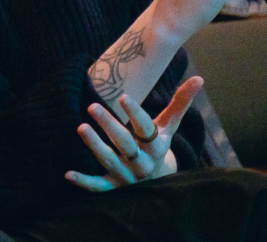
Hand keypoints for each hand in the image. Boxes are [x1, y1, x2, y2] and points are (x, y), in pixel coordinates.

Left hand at [67, 76, 201, 190]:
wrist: (158, 182)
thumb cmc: (158, 146)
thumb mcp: (169, 126)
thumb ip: (180, 103)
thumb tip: (198, 78)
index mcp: (156, 145)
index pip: (146, 129)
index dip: (136, 114)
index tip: (124, 97)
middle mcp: (142, 162)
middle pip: (126, 144)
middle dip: (110, 126)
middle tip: (92, 106)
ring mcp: (127, 176)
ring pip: (110, 161)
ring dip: (95, 146)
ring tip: (80, 127)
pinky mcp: (114, 188)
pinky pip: (99, 187)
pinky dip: (84, 182)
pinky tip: (67, 173)